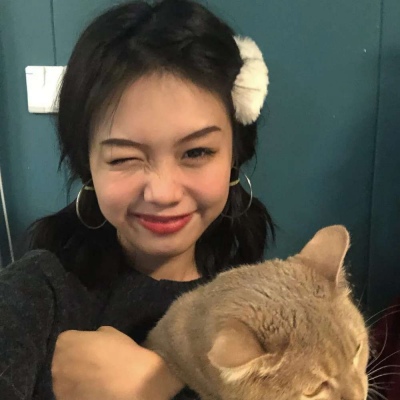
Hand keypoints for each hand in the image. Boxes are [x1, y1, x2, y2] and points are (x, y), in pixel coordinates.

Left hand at [52, 326, 183, 399]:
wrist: (130, 383)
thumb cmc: (121, 352)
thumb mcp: (111, 332)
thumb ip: (96, 336)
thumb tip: (94, 340)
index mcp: (65, 341)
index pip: (68, 339)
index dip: (81, 343)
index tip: (93, 347)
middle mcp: (56, 363)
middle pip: (63, 359)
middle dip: (75, 361)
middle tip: (94, 364)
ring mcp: (59, 386)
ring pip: (65, 379)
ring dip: (76, 378)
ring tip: (96, 380)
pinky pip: (71, 394)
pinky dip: (80, 393)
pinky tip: (96, 392)